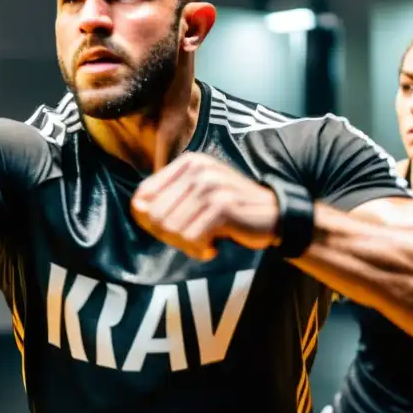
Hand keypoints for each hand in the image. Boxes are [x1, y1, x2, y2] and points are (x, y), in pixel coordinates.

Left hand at [131, 152, 279, 260]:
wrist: (275, 215)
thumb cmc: (230, 210)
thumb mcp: (197, 196)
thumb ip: (167, 200)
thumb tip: (137, 209)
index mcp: (187, 163)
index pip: (142, 195)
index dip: (149, 220)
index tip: (172, 230)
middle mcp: (197, 169)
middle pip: (155, 215)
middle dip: (169, 236)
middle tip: (192, 240)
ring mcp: (210, 186)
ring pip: (172, 229)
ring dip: (186, 245)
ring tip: (205, 242)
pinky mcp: (222, 206)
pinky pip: (192, 238)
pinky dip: (200, 249)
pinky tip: (215, 245)